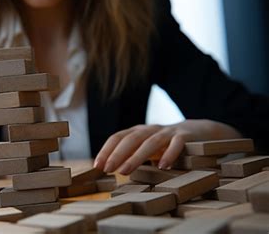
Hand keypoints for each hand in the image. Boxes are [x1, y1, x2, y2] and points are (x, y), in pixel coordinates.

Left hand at [93, 119, 241, 174]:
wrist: (202, 131)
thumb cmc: (169, 144)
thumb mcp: (149, 149)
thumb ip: (134, 155)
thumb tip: (113, 171)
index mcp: (140, 131)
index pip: (119, 137)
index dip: (107, 150)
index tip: (98, 165)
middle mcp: (151, 129)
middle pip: (131, 139)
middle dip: (117, 154)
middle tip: (108, 169)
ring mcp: (169, 131)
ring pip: (150, 142)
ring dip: (136, 157)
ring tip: (125, 171)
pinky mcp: (187, 136)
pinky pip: (177, 144)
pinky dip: (169, 154)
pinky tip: (163, 166)